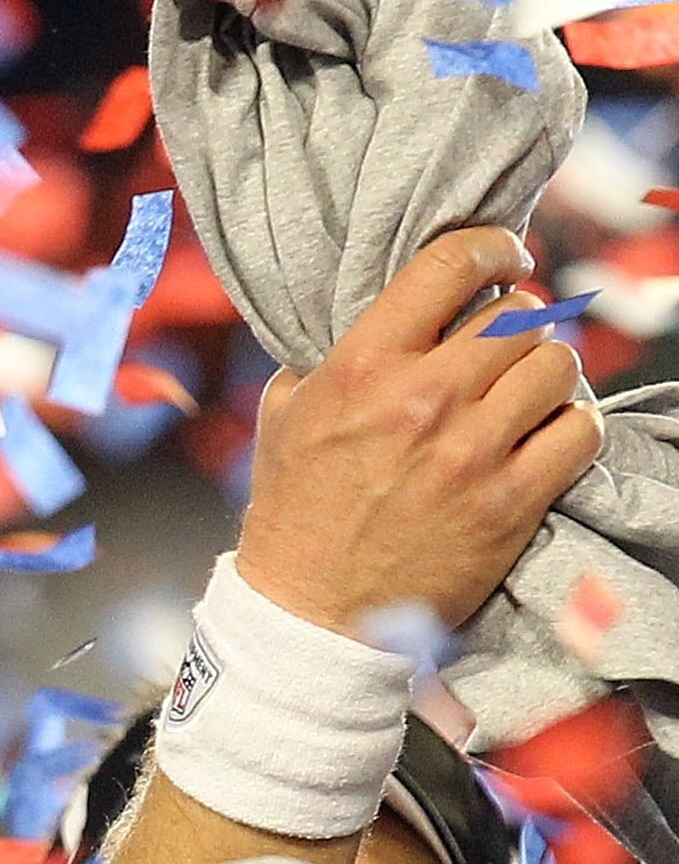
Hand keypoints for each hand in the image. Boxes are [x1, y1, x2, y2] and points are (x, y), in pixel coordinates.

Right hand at [237, 227, 603, 639]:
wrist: (310, 614)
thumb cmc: (294, 514)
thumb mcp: (284, 416)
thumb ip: (329, 356)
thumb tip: (377, 315)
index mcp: (364, 364)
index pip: (455, 262)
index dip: (493, 249)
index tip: (505, 260)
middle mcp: (423, 399)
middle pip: (519, 314)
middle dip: (518, 324)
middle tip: (507, 348)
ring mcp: (471, 452)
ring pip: (558, 365)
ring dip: (548, 373)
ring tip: (527, 392)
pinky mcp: (509, 503)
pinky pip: (578, 431)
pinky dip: (572, 427)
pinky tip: (547, 435)